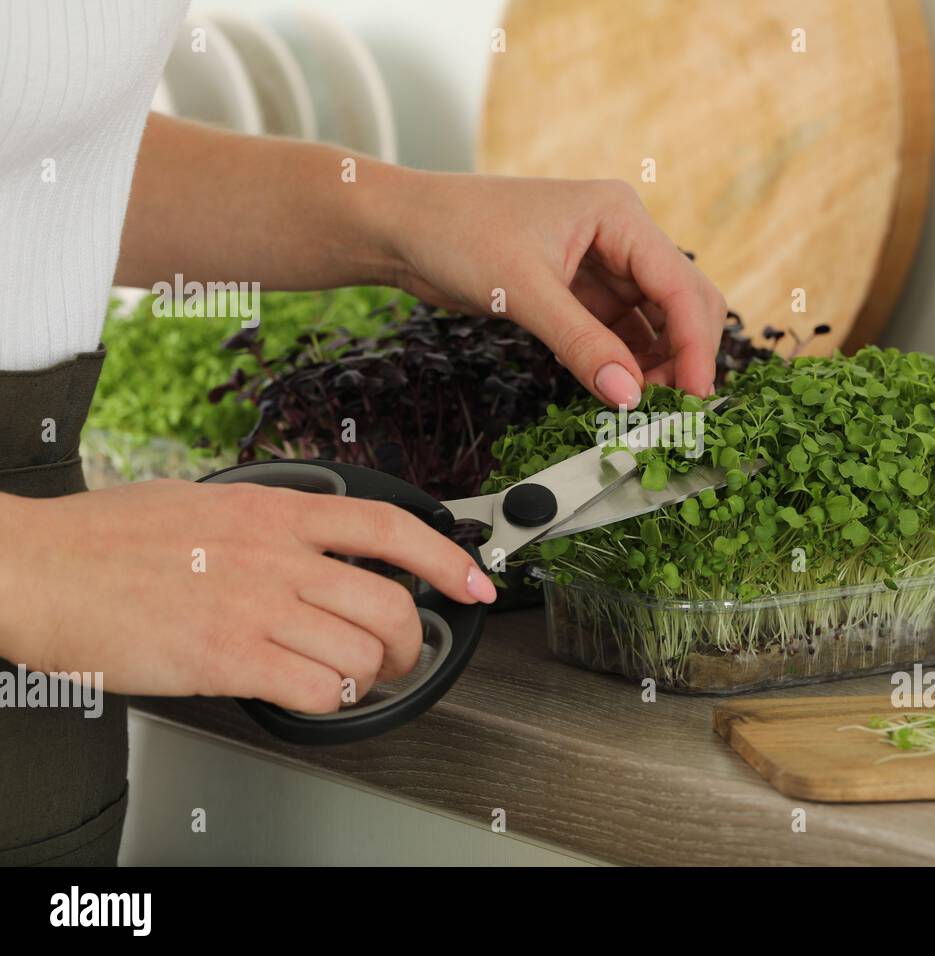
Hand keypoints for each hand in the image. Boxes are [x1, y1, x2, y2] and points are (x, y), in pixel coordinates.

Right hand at [0, 481, 495, 711]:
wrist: (38, 568)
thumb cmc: (106, 539)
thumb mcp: (203, 501)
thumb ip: (265, 521)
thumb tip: (307, 541)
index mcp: (275, 511)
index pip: (390, 525)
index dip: (448, 556)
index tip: (477, 581)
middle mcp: (277, 556)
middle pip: (391, 602)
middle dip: (413, 641)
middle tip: (402, 656)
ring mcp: (256, 607)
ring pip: (363, 650)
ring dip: (372, 675)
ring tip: (356, 679)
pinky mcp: (228, 659)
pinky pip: (319, 688)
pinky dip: (331, 698)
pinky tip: (311, 693)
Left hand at [385, 173, 727, 405]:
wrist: (403, 227)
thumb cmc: (456, 232)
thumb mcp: (523, 292)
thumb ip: (580, 344)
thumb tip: (628, 396)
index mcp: (619, 215)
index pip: (679, 285)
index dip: (695, 344)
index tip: (695, 395)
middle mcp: (621, 235)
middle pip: (682, 302)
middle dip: (684, 354)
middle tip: (673, 409)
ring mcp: (604, 264)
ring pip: (655, 322)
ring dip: (656, 364)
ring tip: (644, 408)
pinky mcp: (582, 290)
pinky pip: (621, 332)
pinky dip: (625, 362)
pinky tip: (617, 390)